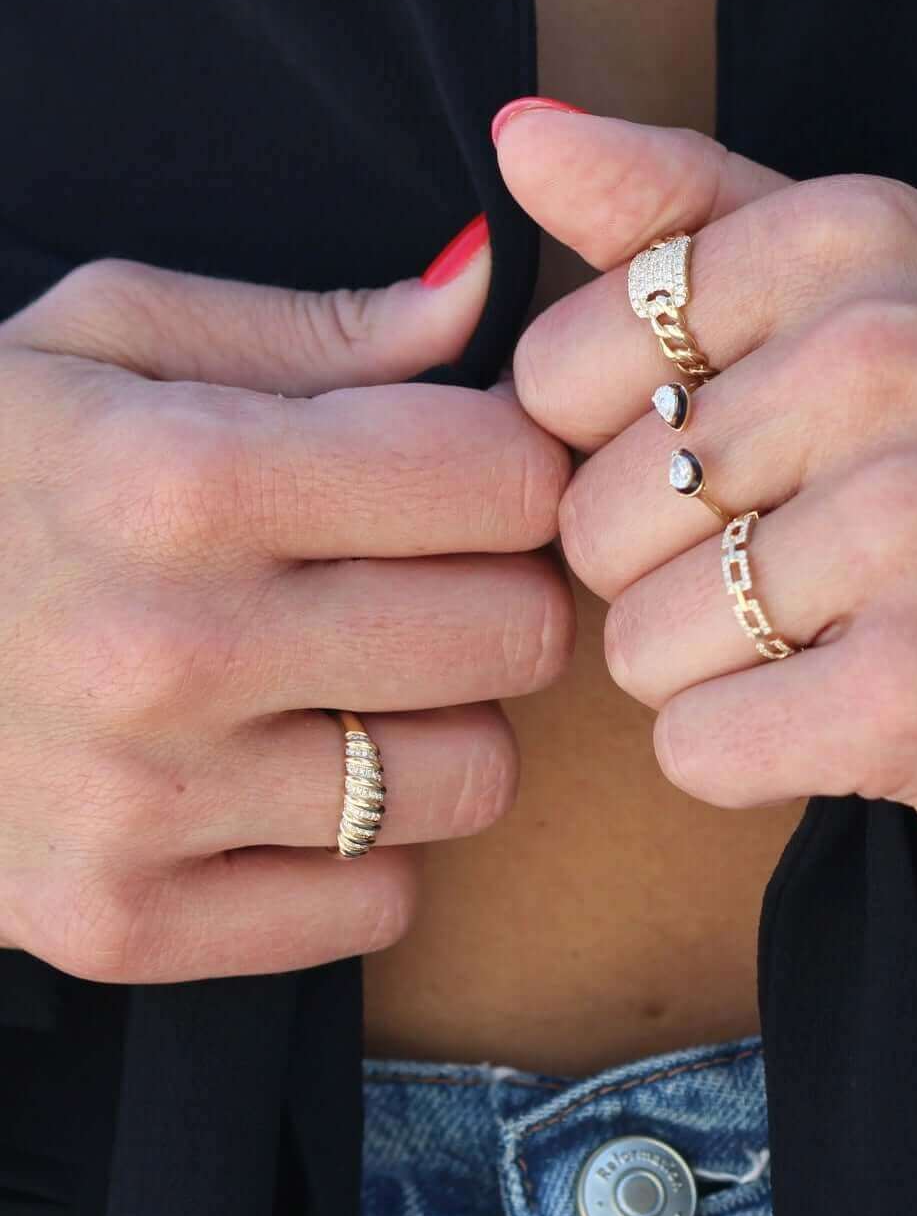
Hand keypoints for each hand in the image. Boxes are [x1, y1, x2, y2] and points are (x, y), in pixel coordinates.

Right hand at [0, 235, 574, 980]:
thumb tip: (485, 290)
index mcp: (182, 475)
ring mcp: (139, 805)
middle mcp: (168, 648)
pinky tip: (290, 781)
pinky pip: (378, 908)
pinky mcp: (116, 925)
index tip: (472, 470)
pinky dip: (367, 850)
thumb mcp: (98, 337)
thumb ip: (313, 325)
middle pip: (520, 632)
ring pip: (473, 780)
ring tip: (354, 680)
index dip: (516, 466)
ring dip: (444, 726)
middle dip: (500, 591)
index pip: (509, 481)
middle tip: (425, 576)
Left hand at [505, 109, 916, 883]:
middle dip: (674, 573)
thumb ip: (697, 208)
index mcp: (867, 239)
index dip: (620, 448)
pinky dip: (755, 757)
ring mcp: (916, 525)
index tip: (747, 467)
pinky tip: (860, 717)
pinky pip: (695, 747)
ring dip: (719, 674)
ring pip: (634, 642)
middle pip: (590, 517)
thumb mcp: (903, 284)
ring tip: (854, 640)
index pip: (563, 365)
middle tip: (822, 572)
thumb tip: (520, 133)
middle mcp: (891, 359)